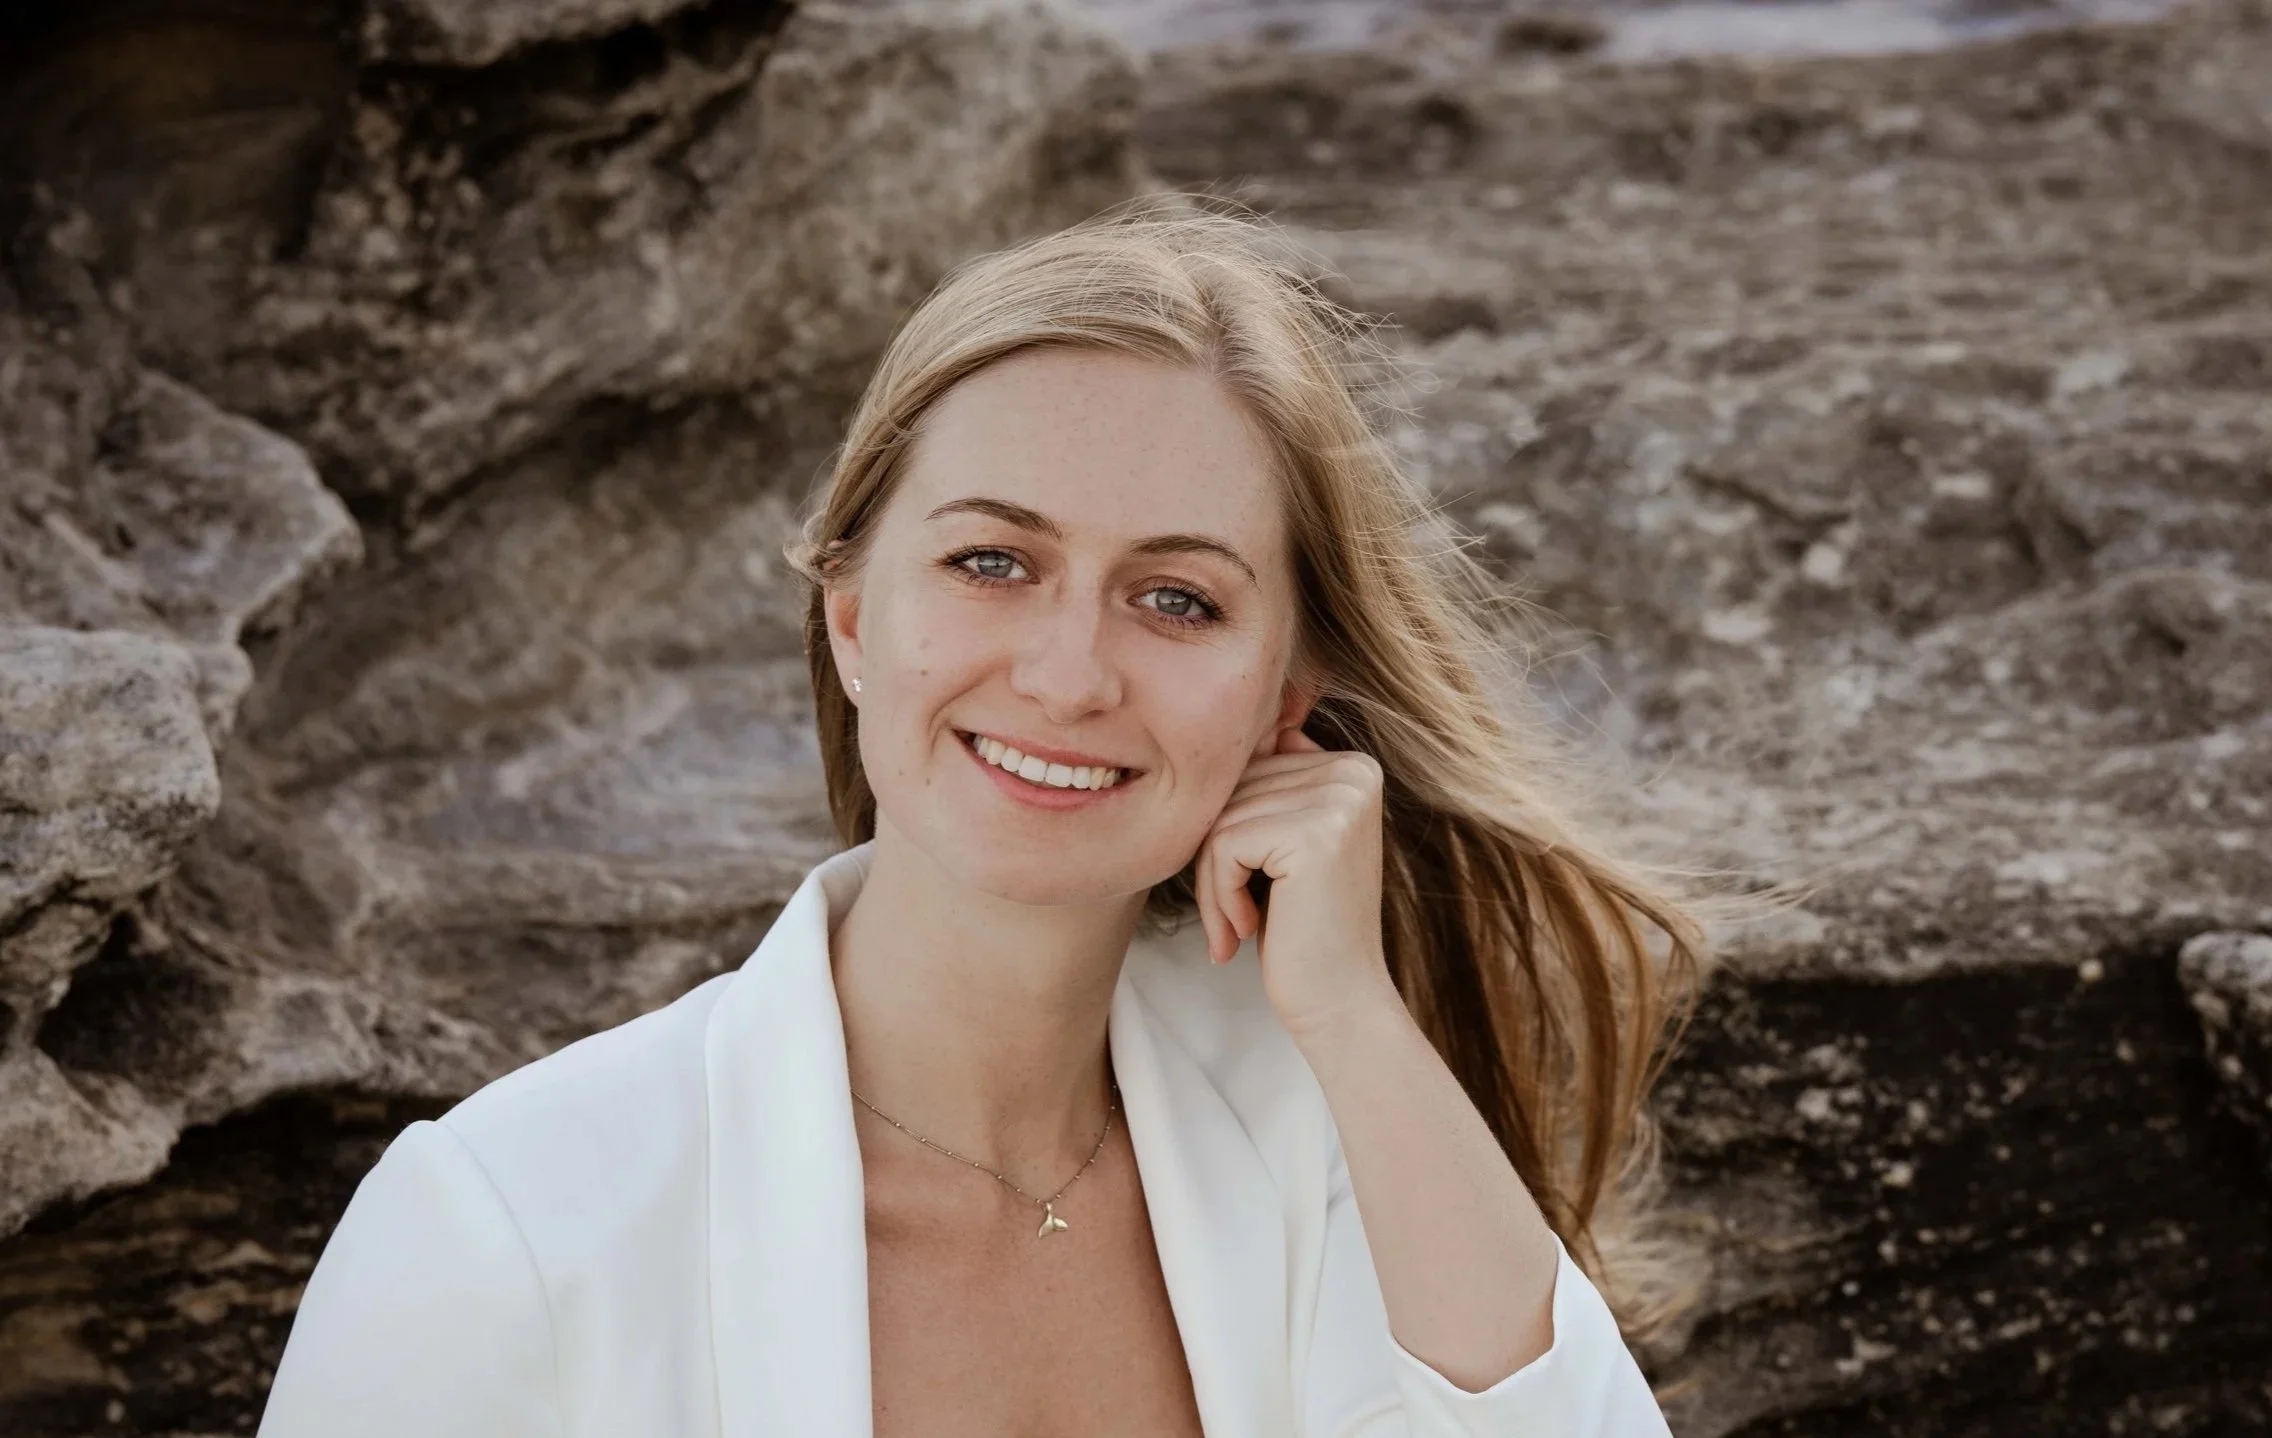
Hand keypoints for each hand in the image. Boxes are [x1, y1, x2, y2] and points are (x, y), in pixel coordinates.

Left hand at [1192, 724, 1404, 1039]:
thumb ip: (1268, 786)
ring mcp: (1339, 799)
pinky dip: (1217, 894)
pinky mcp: (1315, 832)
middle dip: (1217, 858)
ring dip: (1213, 883)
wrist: (1340, 1003)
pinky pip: (1223, 844)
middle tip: (1238, 916)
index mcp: (1353, 765)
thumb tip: (1218, 730)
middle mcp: (1354, 772)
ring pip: (1221, 817)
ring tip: (1241, 925)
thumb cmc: (1301, 929)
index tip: (1251, 886)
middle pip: (1232, 789)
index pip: (1248, 767)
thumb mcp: (1287, 842)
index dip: (1231, 831)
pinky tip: (1247, 930)